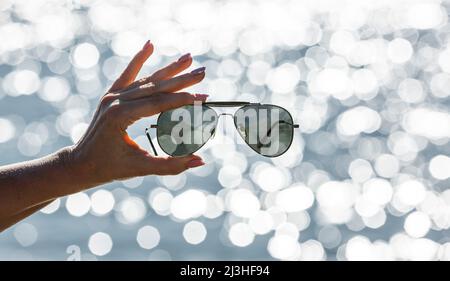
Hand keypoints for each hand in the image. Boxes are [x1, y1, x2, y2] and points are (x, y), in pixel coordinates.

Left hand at [68, 41, 206, 189]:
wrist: (80, 163)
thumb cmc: (109, 168)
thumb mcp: (141, 168)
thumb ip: (171, 165)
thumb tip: (200, 160)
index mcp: (121, 116)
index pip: (159, 103)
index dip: (184, 100)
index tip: (205, 97)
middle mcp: (115, 101)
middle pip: (156, 86)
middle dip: (182, 79)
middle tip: (203, 72)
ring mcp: (112, 96)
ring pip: (146, 78)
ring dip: (169, 68)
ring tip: (189, 57)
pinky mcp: (111, 95)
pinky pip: (128, 74)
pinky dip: (139, 59)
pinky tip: (150, 45)